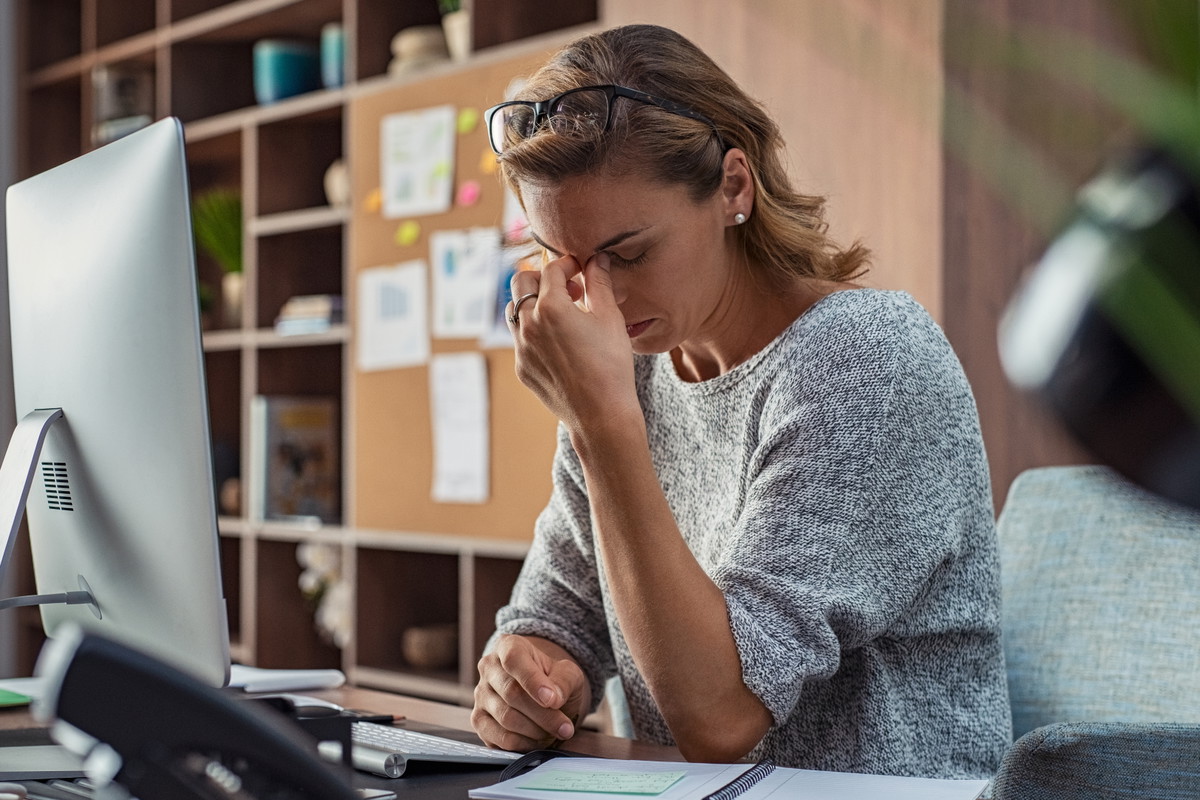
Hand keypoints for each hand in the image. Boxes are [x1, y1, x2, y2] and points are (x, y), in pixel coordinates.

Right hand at [471, 634, 588, 751]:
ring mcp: (481, 695)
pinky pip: (499, 738)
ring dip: (536, 731)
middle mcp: (488, 668)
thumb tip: (553, 698)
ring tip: (555, 732)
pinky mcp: (479, 721)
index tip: (552, 701)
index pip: (514, 660)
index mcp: (508, 646)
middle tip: (565, 727)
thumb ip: (563, 681)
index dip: (533, 682)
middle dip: (543, 715)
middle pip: (512, 693)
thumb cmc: (554, 679)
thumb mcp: (568, 673)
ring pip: (506, 718)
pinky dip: (523, 744)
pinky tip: (538, 740)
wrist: (543, 693)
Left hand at [508, 253, 640, 433]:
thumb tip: (597, 258)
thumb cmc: (611, 365)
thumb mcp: (610, 318)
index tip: (581, 270)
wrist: (601, 415)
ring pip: (514, 310)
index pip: (551, 269)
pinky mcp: (522, 367)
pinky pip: (520, 339)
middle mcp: (529, 324)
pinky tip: (560, 342)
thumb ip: (600, 283)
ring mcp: (521, 348)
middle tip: (568, 288)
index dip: (567, 264)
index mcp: (551, 307)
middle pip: (520, 282)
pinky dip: (534, 330)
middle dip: (542, 277)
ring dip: (533, 303)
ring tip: (561, 313)